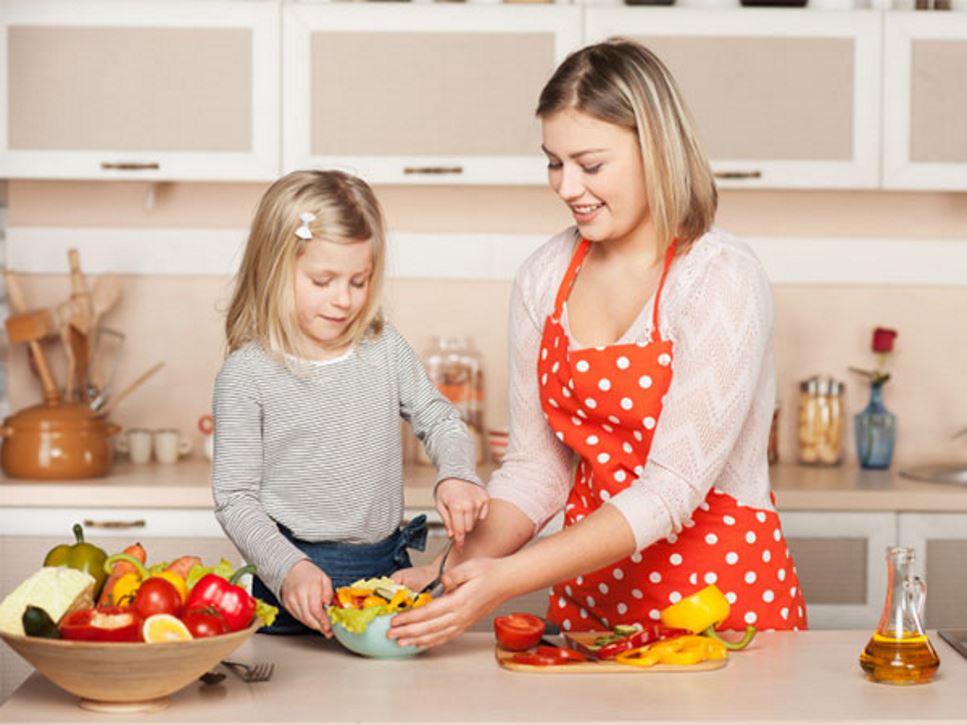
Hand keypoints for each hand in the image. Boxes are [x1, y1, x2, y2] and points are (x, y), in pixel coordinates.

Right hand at [280, 559, 333, 635]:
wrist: (291, 569)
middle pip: (309, 617)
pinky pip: (297, 617)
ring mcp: (291, 600)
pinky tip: (313, 620)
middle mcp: (299, 595)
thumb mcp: (324, 578)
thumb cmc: (309, 574)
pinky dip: (306, 621)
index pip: (316, 610)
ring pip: (303, 619)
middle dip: (319, 627)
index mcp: (311, 587)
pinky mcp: (287, 604)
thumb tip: (329, 605)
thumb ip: (329, 592)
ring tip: (322, 627)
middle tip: (328, 631)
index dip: (323, 622)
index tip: (329, 628)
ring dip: (313, 625)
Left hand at [387, 557, 507, 648]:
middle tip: (390, 634)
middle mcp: (460, 616)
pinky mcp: (465, 623)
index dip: (410, 618)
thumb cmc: (489, 572)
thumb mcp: (470, 567)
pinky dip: (431, 642)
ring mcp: (463, 622)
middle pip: (429, 628)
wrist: (507, 581)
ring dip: (416, 640)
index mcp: (459, 602)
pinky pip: (445, 637)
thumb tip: (441, 581)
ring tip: (400, 642)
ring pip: (436, 636)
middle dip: (407, 632)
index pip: (428, 613)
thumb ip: (453, 575)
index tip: (395, 620)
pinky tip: (421, 643)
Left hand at [435, 478, 488, 546]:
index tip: (460, 547)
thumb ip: (447, 521)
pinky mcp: (485, 498)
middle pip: (468, 528)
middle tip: (457, 521)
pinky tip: (470, 507)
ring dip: (469, 520)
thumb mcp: (440, 505)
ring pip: (475, 522)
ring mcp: (479, 501)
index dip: (459, 541)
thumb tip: (452, 535)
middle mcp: (469, 504)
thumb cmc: (446, 490)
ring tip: (462, 510)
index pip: (460, 530)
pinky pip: (483, 515)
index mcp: (456, 506)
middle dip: (462, 528)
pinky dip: (476, 514)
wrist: (456, 473)